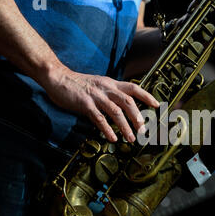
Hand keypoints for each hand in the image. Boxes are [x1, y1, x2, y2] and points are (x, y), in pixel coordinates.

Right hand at [43, 64, 158, 142]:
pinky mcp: (85, 104)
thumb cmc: (79, 84)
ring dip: (125, 127)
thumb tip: (123, 106)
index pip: (134, 88)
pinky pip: (99, 118)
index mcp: (111, 83)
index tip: (157, 105)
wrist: (58, 77)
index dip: (146, 96)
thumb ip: (111, 93)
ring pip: (116, 112)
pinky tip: (112, 138)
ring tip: (131, 138)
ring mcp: (96, 96)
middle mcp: (107, 88)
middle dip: (138, 117)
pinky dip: (107, 129)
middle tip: (144, 130)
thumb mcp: (99, 85)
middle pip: (128, 102)